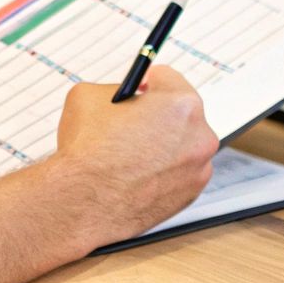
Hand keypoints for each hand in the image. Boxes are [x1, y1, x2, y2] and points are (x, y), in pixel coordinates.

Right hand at [50, 65, 216, 247]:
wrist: (84, 204)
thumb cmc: (87, 151)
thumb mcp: (88, 96)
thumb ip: (114, 90)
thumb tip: (123, 98)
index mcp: (180, 103)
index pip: (168, 78)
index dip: (147, 81)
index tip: (140, 89)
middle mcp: (199, 135)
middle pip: (180, 112)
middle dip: (157, 114)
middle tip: (133, 122)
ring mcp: (199, 168)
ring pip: (182, 145)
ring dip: (163, 144)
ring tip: (132, 154)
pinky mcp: (191, 195)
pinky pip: (180, 173)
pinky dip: (163, 172)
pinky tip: (137, 175)